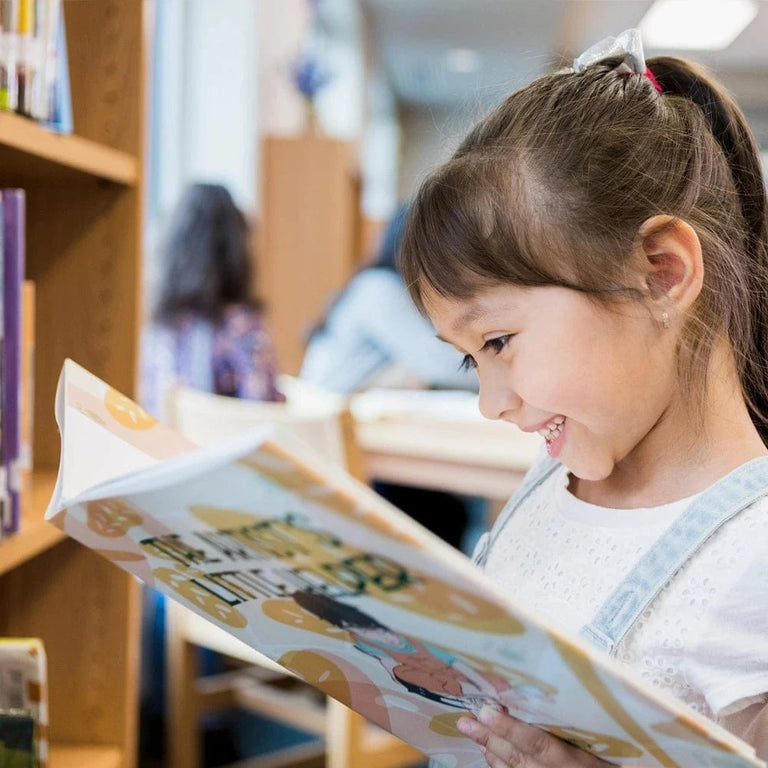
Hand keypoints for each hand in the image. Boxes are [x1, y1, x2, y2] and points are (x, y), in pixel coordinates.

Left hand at [457, 707, 612, 767]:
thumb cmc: (616, 760)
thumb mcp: (613, 747)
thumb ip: (593, 724)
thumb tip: (578, 692)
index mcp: (581, 761)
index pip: (540, 744)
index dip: (512, 729)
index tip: (489, 710)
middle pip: (522, 757)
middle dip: (492, 737)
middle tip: (467, 719)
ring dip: (491, 750)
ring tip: (471, 729)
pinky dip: (499, 766)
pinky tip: (488, 751)